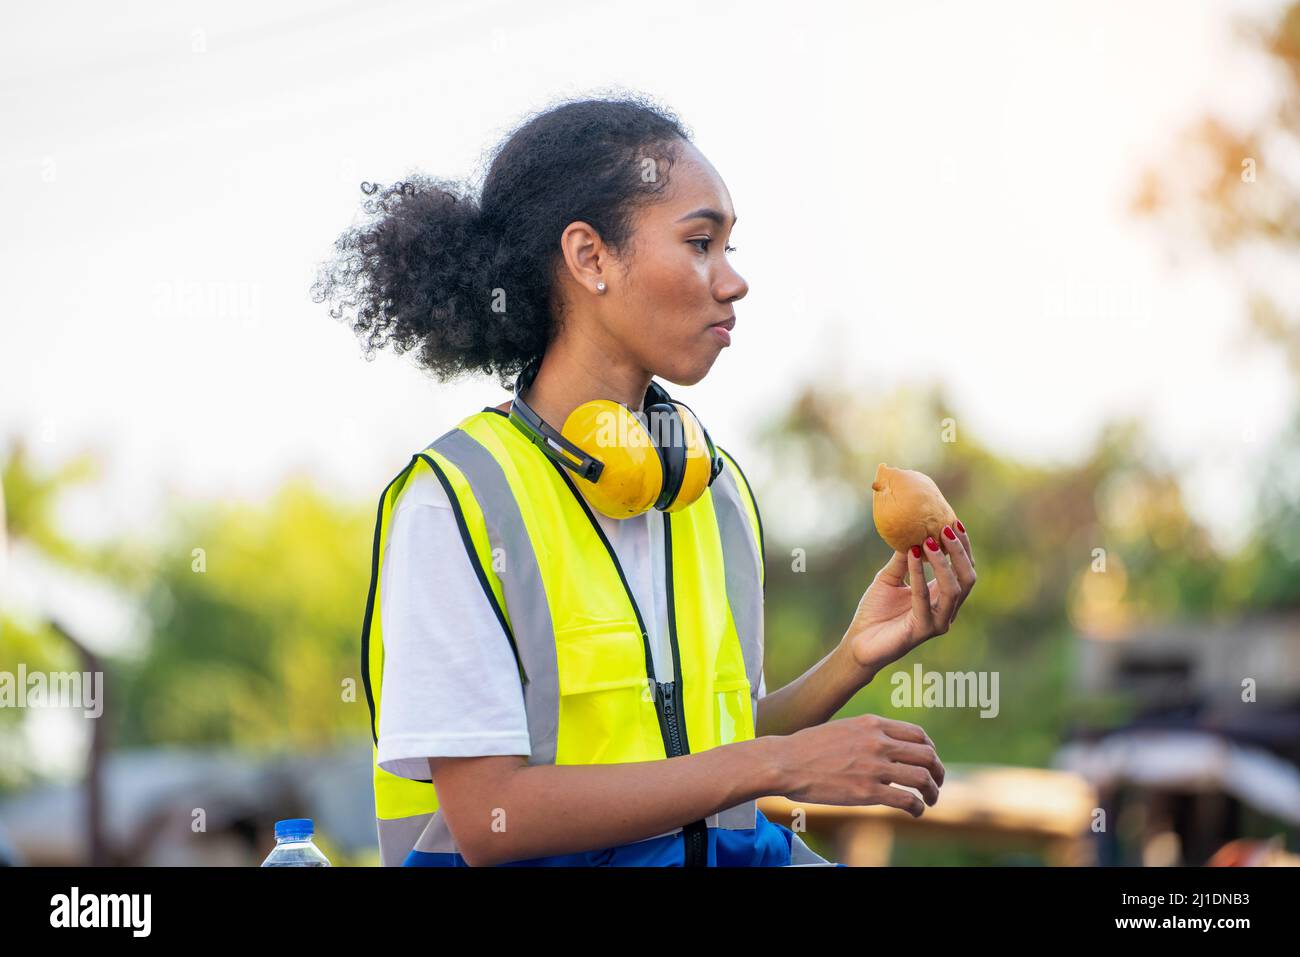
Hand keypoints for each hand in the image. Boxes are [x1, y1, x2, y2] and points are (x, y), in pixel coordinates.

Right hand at [777, 714, 944, 814]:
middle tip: (936, 784)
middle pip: (927, 755)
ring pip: (922, 778)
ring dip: (933, 792)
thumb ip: (867, 735)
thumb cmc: (808, 748)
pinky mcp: (868, 791)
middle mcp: (878, 742)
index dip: (930, 750)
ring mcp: (874, 766)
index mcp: (872, 724)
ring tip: (931, 800)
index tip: (928, 762)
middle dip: (938, 771)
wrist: (786, 762)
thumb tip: (884, 747)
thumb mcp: (843, 728)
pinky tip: (916, 812)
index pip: (917, 734)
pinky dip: (919, 808)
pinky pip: (908, 800)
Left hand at [842, 521, 975, 674]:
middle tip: (946, 529)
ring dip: (943, 562)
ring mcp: (938, 622)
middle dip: (959, 552)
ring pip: (953, 590)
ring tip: (930, 540)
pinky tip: (911, 555)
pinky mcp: (923, 630)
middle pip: (967, 578)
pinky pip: (924, 599)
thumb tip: (911, 530)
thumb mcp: (890, 577)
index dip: (962, 546)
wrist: (858, 642)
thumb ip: (903, 558)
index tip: (954, 522)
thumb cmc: (875, 611)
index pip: (963, 569)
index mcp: (942, 597)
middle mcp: (947, 610)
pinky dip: (919, 575)